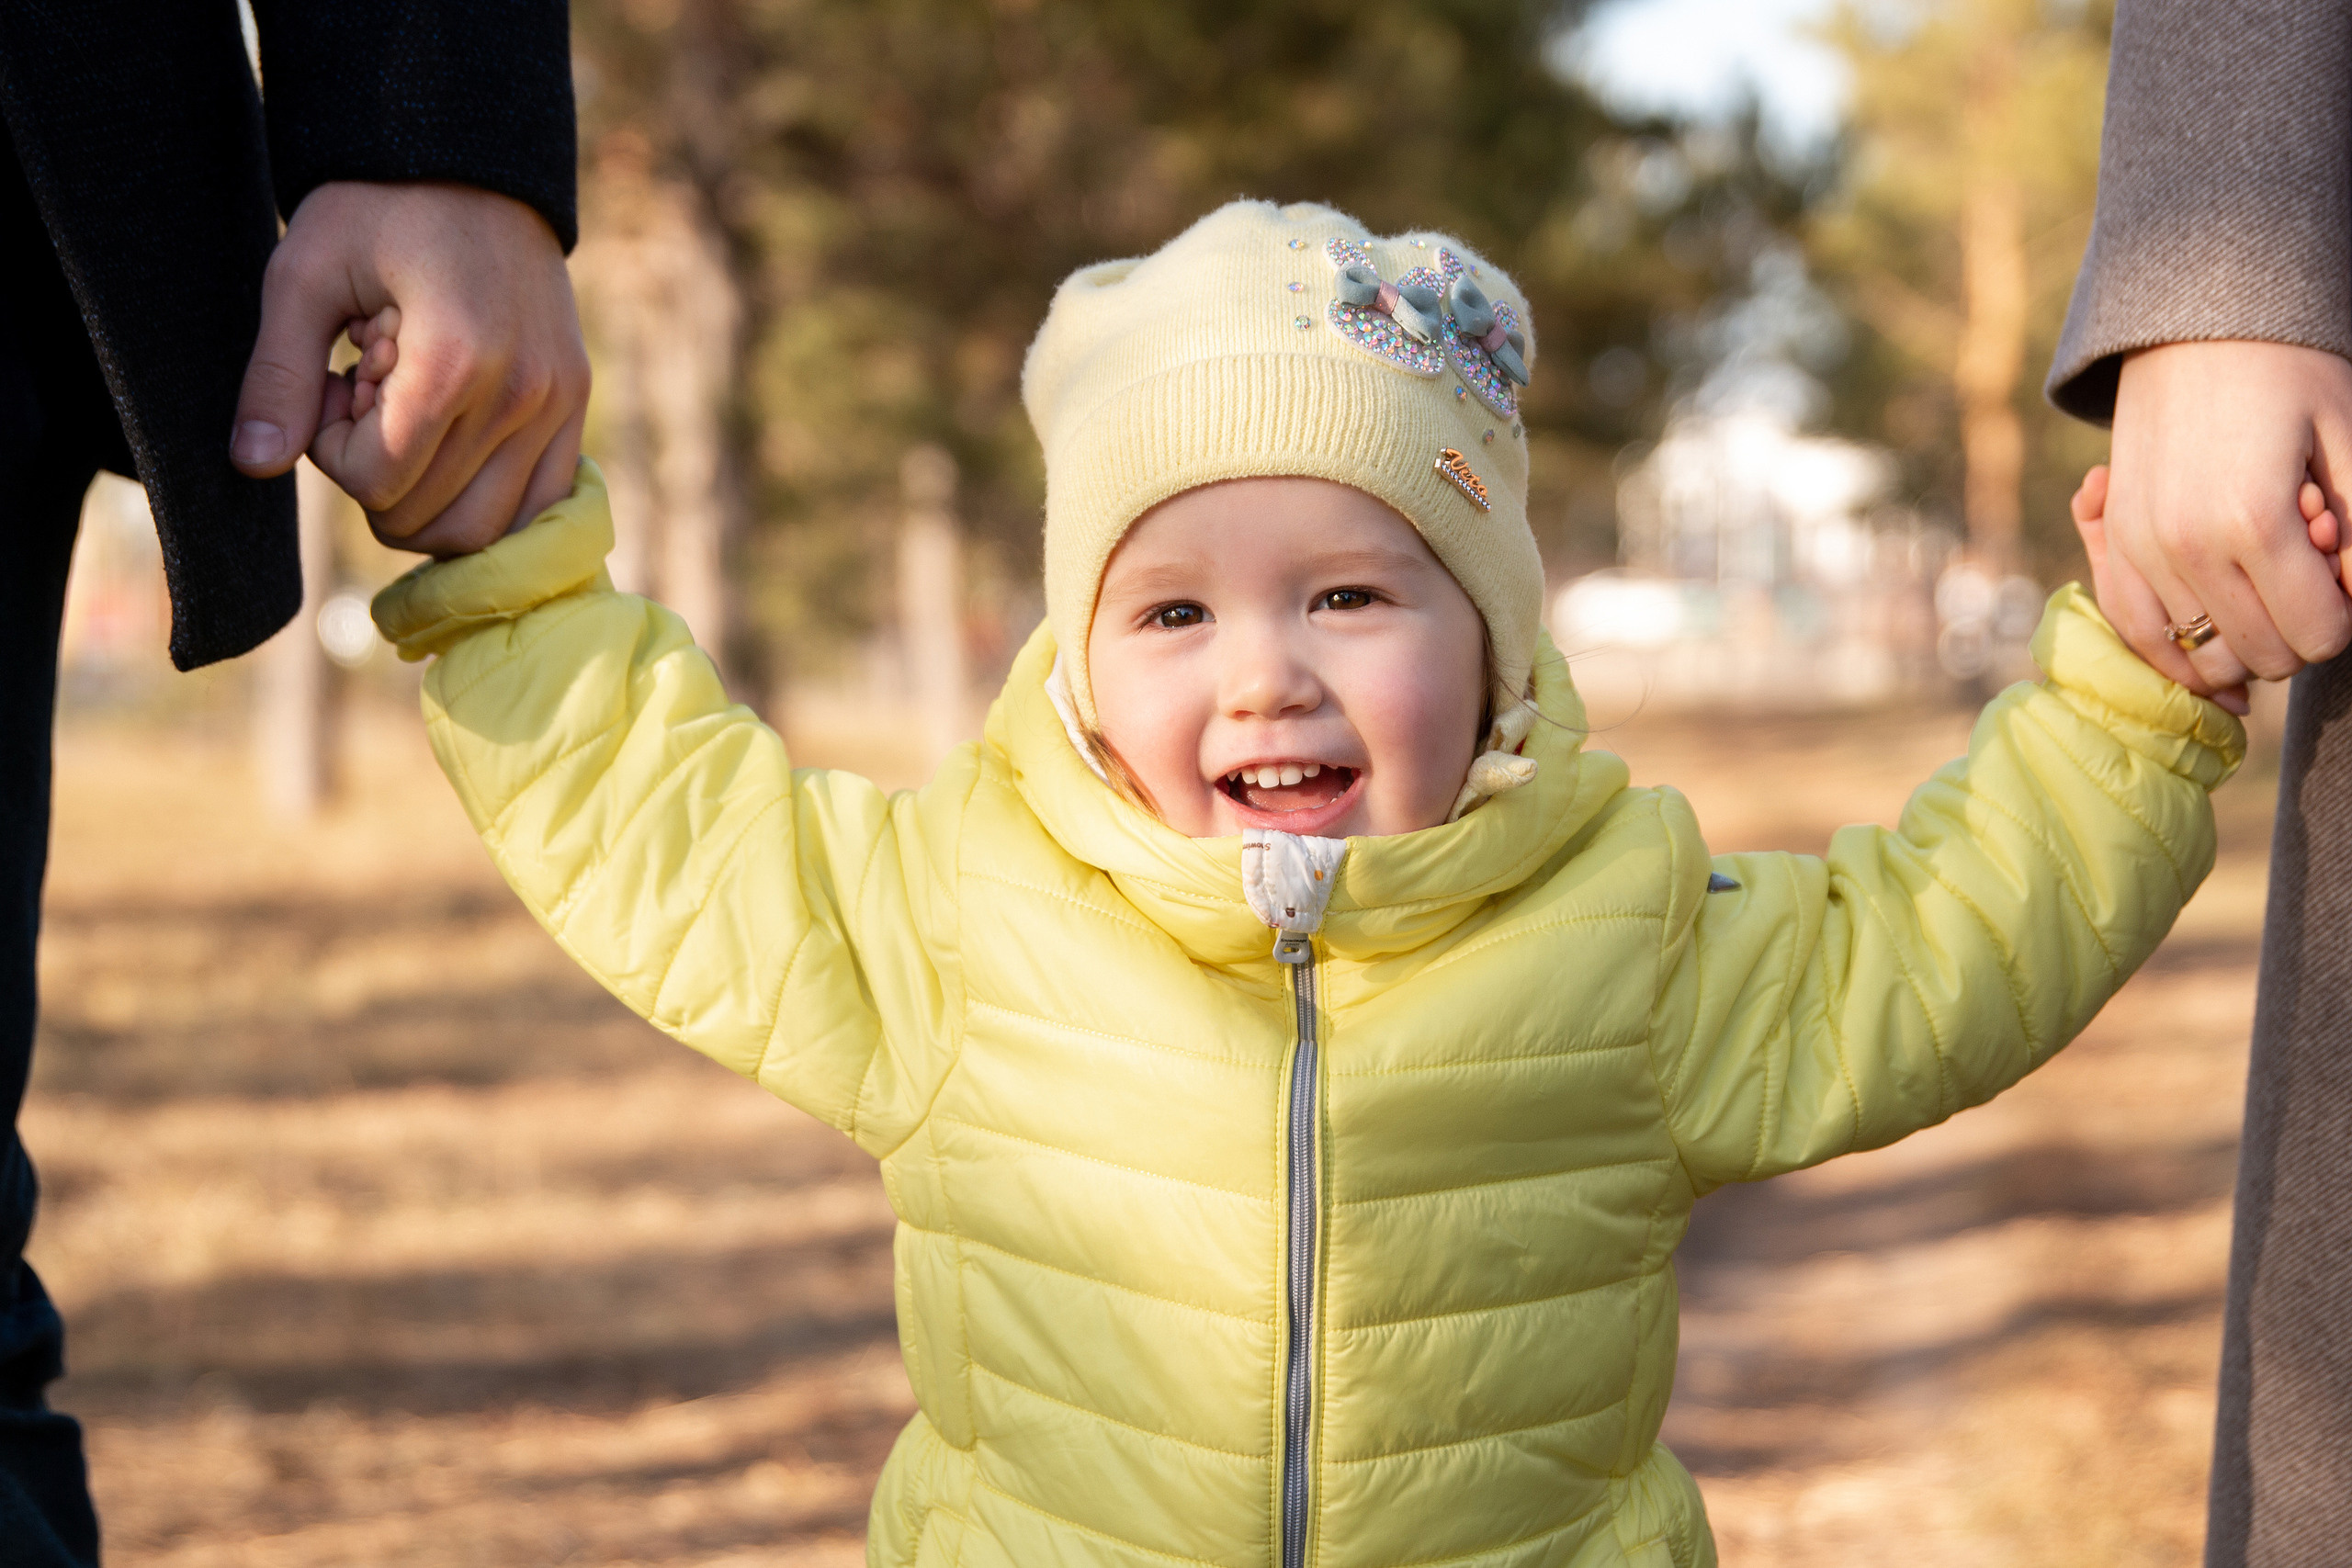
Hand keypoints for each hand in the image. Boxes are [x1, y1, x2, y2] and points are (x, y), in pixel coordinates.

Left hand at [230, 181, 590, 556]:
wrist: (470, 164)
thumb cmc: (376, 210)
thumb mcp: (304, 275)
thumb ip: (276, 375)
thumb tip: (252, 463)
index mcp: (455, 361)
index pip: (379, 480)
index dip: (331, 449)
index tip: (333, 382)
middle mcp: (522, 394)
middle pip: (429, 516)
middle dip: (378, 477)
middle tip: (366, 403)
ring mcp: (558, 405)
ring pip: (485, 530)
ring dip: (428, 499)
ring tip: (408, 425)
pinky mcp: (575, 406)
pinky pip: (540, 506)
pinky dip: (485, 504)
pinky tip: (451, 452)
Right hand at [2103, 340, 2351, 693]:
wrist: (2197, 326)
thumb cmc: (2293, 374)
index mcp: (2254, 522)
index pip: (2318, 634)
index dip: (2346, 618)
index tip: (2342, 574)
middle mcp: (2187, 547)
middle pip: (2264, 655)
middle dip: (2300, 629)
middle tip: (2306, 568)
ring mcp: (2141, 549)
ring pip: (2204, 657)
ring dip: (2245, 638)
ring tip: (2262, 585)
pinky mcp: (2115, 544)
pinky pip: (2141, 633)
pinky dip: (2180, 652)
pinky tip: (2216, 639)